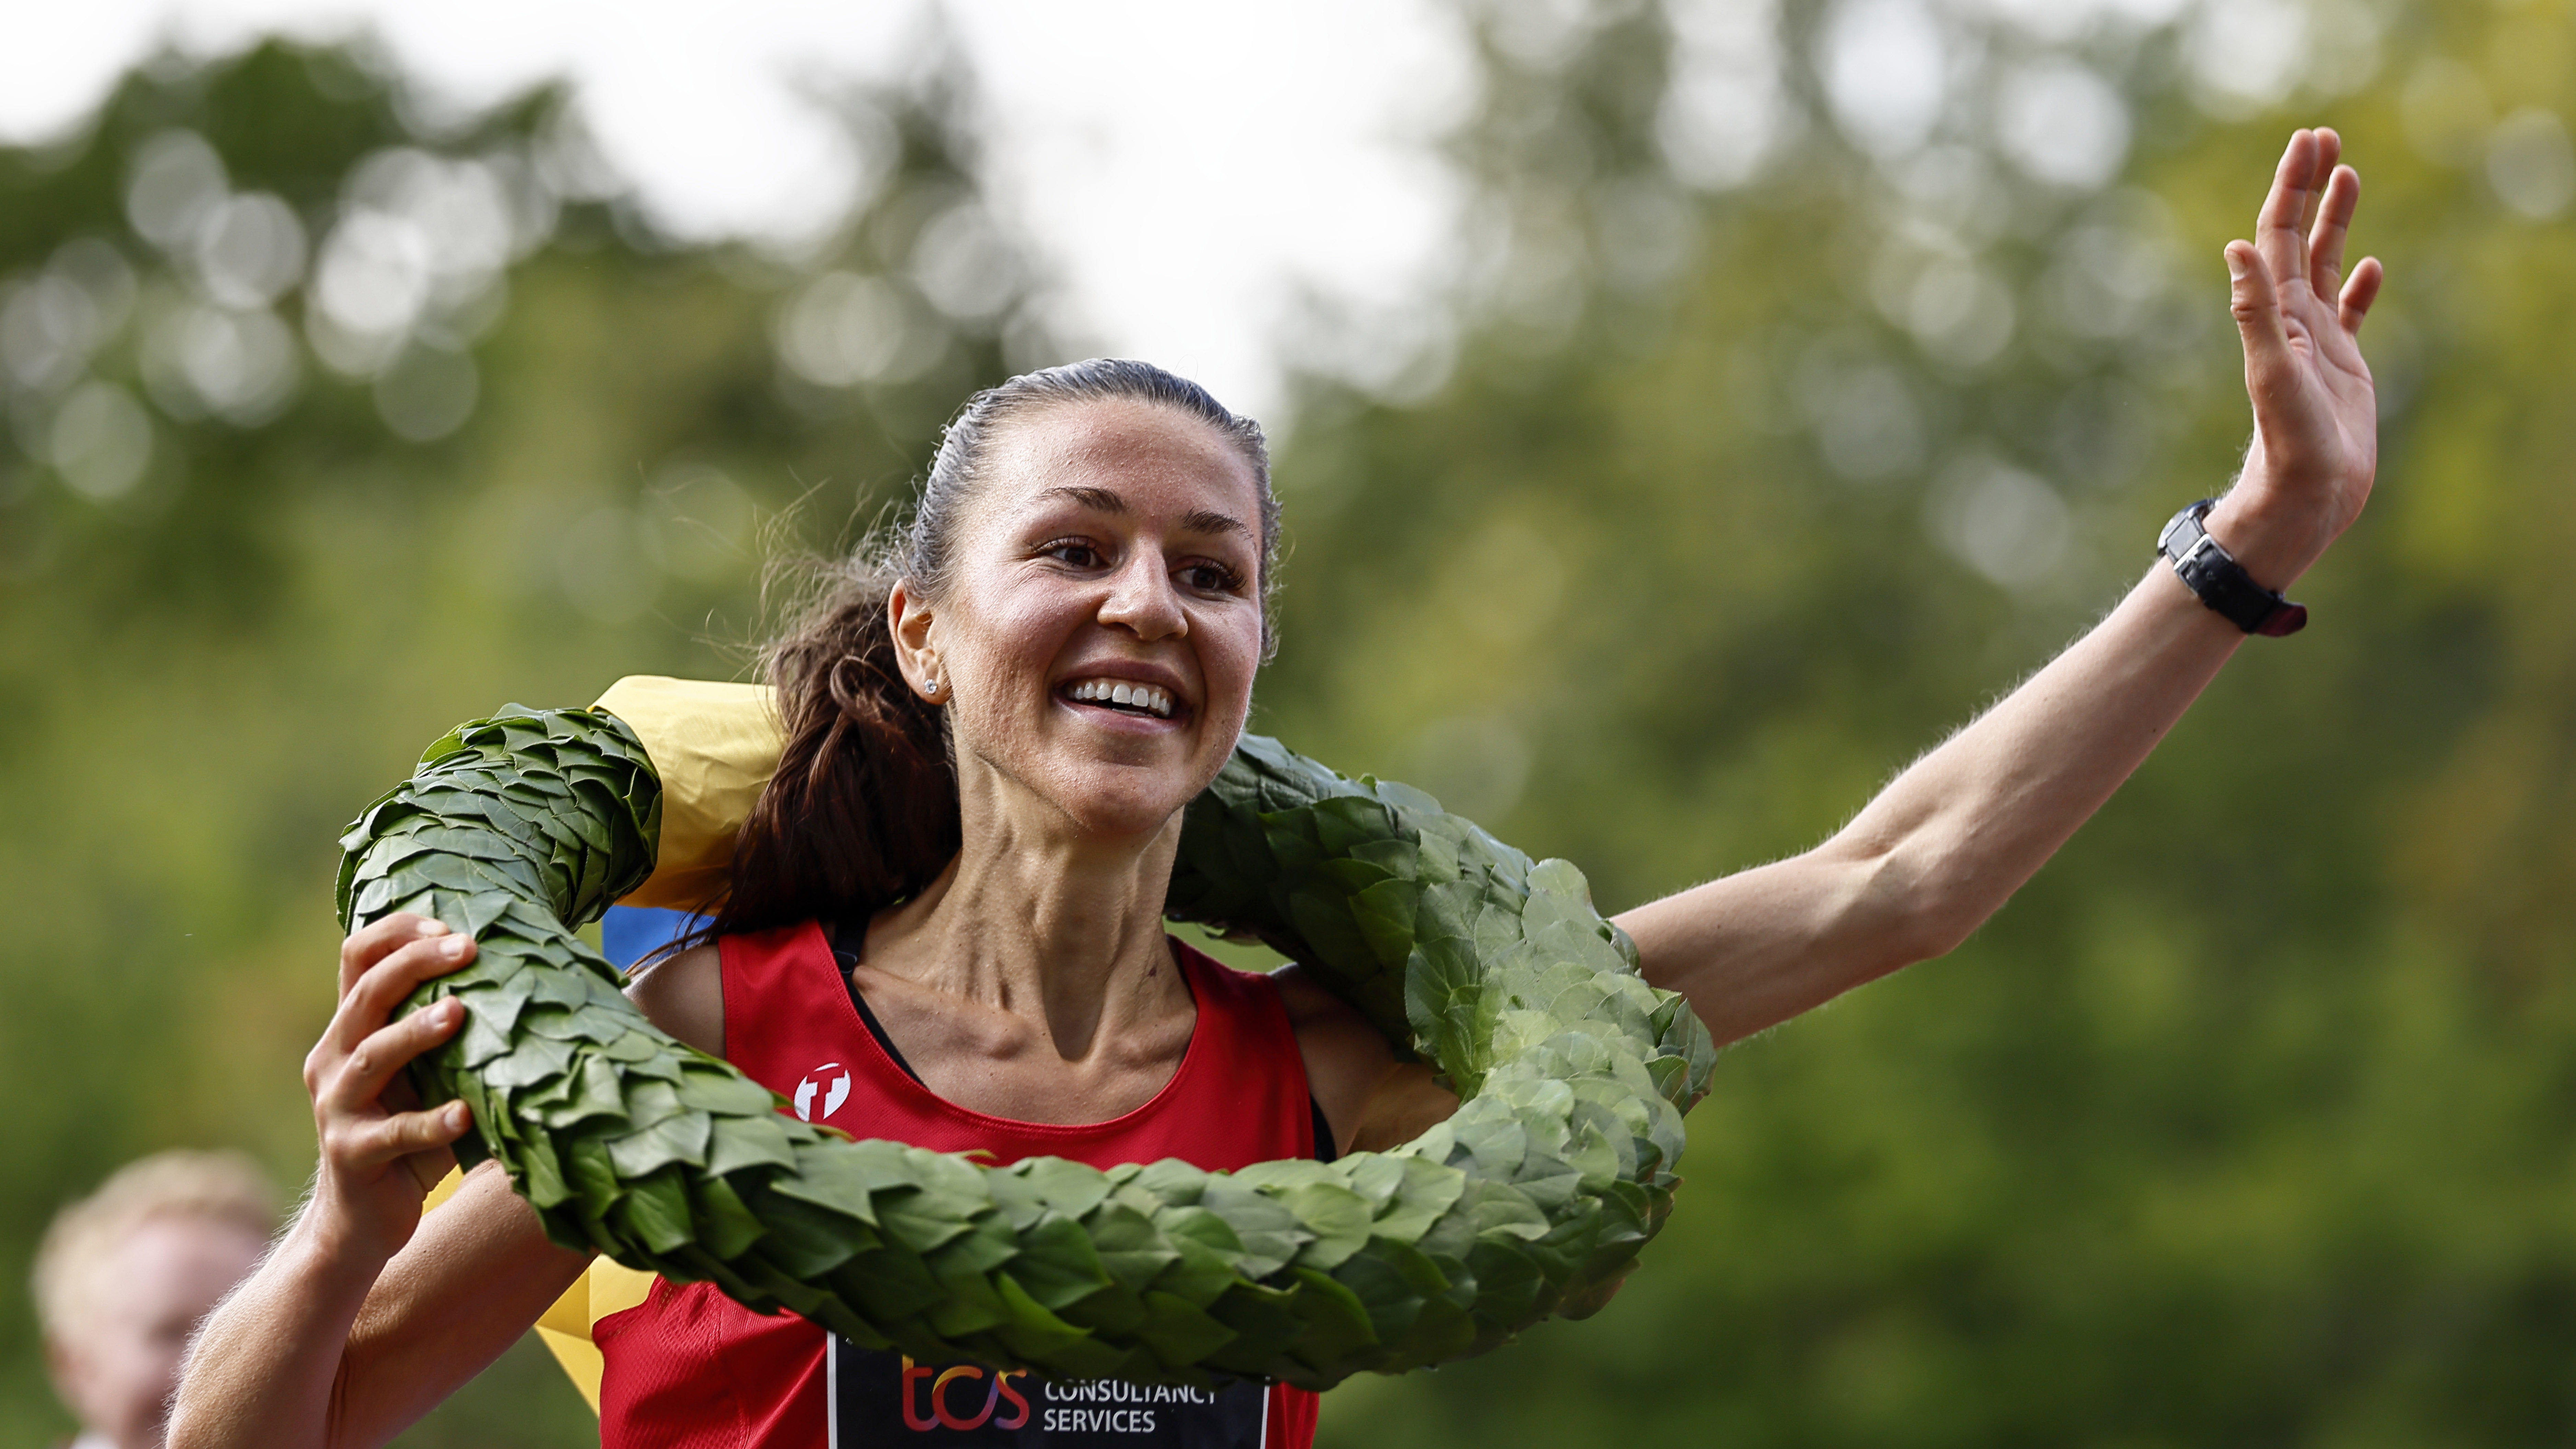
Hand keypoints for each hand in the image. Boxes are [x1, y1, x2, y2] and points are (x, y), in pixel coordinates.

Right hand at [302, 914, 477, 1264]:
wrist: (360, 1220)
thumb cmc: (407, 1137)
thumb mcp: (425, 1078)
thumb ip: (453, 1039)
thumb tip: (532, 989)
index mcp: (349, 1032)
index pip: (357, 960)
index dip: (397, 933)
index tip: (448, 924)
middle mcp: (333, 1060)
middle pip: (365, 995)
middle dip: (414, 964)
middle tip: (466, 947)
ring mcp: (336, 1108)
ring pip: (372, 1056)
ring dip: (416, 1032)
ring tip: (458, 1012)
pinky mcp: (352, 1154)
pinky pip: (394, 1134)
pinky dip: (430, 1123)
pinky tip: (465, 1115)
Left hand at [2208, 127, 2383, 586]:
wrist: (2302, 496)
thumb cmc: (2288, 443)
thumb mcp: (2272, 370)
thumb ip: (2255, 311)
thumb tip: (2238, 248)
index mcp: (2274, 314)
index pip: (2278, 234)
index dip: (2291, 188)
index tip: (2306, 142)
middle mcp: (2292, 321)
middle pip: (2298, 238)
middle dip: (2309, 188)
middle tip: (2324, 138)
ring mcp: (2318, 342)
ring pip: (2323, 265)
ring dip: (2333, 222)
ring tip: (2347, 176)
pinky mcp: (2343, 367)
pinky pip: (2350, 314)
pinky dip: (2357, 286)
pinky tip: (2367, 266)